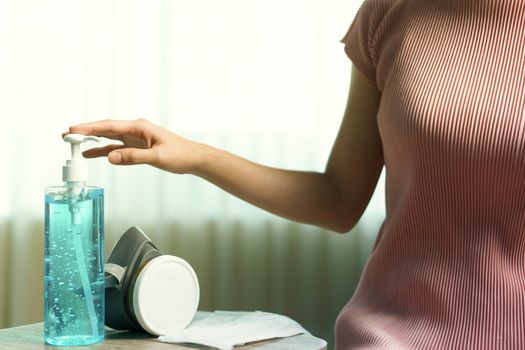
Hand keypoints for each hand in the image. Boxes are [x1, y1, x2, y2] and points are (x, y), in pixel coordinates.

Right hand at [64, 119, 203, 173]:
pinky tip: (93, 154)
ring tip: (74, 144)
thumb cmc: (180, 154)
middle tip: (67, 135)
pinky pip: (117, 148)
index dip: (90, 128)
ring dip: (93, 141)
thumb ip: (133, 157)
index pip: (109, 126)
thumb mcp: (157, 157)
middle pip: (106, 130)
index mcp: (139, 127)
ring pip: (109, 139)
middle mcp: (136, 131)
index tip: (73, 130)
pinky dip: (104, 151)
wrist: (194, 158)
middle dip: (86, 132)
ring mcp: (136, 139)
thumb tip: (111, 157)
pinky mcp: (139, 148)